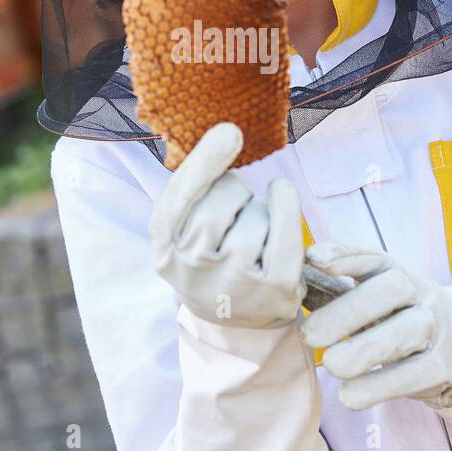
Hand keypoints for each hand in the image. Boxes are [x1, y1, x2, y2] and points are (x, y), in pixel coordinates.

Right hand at [150, 122, 306, 329]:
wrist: (235, 319)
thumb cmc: (212, 257)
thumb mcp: (185, 230)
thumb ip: (194, 187)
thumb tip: (228, 133)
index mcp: (165, 249)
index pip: (177, 201)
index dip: (203, 163)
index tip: (229, 131)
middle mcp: (193, 272)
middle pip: (218, 204)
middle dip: (234, 191)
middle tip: (236, 205)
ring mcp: (234, 285)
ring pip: (253, 217)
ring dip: (259, 209)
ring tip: (254, 228)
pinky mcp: (274, 291)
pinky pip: (285, 231)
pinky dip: (286, 204)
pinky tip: (281, 196)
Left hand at [299, 243, 451, 411]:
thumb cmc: (396, 318)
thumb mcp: (370, 298)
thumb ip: (333, 291)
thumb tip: (289, 284)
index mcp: (395, 270)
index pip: (371, 256)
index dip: (343, 256)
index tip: (314, 259)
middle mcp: (419, 292)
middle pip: (389, 291)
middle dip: (347, 312)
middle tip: (310, 336)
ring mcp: (435, 327)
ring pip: (404, 332)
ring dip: (363, 351)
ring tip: (331, 366)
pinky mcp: (441, 365)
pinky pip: (412, 374)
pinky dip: (378, 387)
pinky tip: (349, 396)